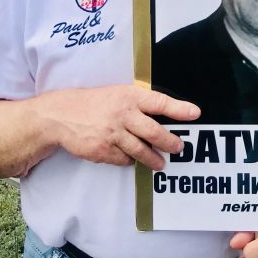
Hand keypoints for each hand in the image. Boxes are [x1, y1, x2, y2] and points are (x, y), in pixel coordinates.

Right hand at [40, 85, 199, 169]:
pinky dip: (129, 160)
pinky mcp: (102, 151)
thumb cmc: (95, 103)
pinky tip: (131, 159)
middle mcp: (123, 115)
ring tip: (161, 164)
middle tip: (179, 147)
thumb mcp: (117, 94)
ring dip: (154, 159)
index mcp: (129, 97)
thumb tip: (164, 114)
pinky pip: (123, 159)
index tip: (195, 113)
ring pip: (141, 151)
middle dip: (170, 142)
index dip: (179, 108)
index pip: (159, 102)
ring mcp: (112, 134)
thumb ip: (138, 103)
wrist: (61, 115)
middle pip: (154, 132)